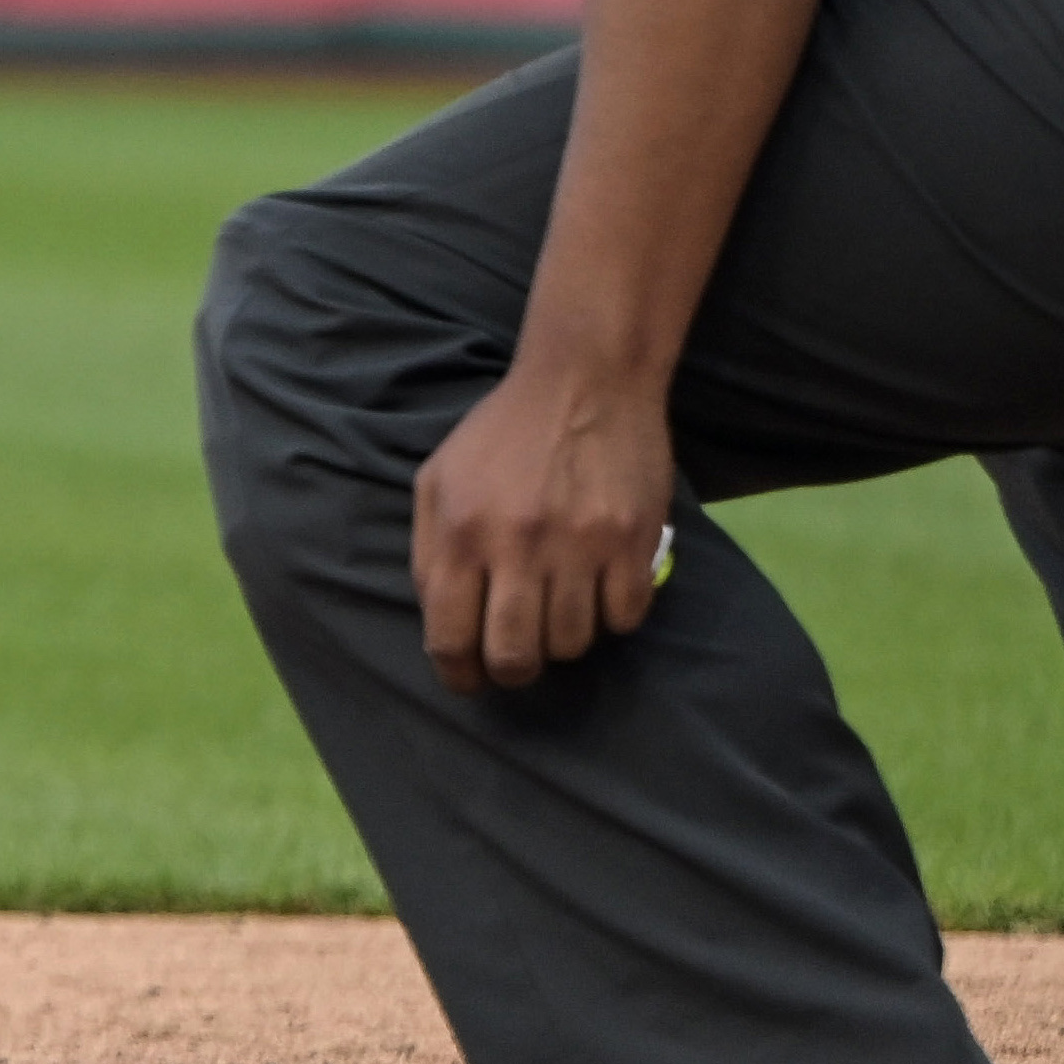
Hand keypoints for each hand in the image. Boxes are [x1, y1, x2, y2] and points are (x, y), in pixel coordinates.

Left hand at [412, 347, 676, 695]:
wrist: (584, 381)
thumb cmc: (501, 436)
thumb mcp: (438, 481)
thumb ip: (431, 553)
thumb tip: (441, 624)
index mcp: (458, 532)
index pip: (449, 639)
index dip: (458, 675)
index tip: (468, 682)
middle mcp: (516, 544)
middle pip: (516, 657)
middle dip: (514, 670)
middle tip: (519, 657)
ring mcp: (578, 545)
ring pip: (574, 644)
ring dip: (565, 639)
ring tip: (560, 609)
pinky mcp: (633, 542)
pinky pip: (625, 619)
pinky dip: (613, 616)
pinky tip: (602, 587)